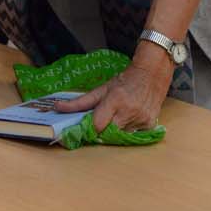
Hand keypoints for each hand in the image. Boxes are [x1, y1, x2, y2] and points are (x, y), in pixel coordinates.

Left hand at [53, 50, 171, 131]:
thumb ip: (80, 102)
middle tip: (101, 123)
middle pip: (108, 133)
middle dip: (102, 131)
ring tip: (118, 118)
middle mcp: (129, 111)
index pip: (97, 125)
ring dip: (116, 131)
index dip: (90, 128)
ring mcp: (141, 119)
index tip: (87, 127)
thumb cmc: (125, 80)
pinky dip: (128, 130)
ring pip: (120, 136)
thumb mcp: (102, 88)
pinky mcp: (150, 125)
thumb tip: (58, 107)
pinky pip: (133, 135)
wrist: (152, 74)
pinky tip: (130, 118)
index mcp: (115, 99)